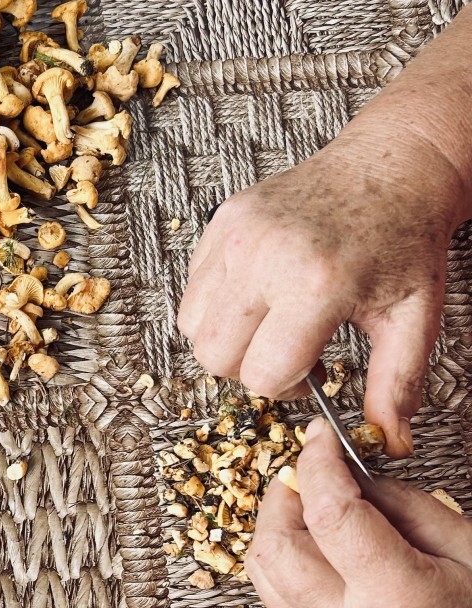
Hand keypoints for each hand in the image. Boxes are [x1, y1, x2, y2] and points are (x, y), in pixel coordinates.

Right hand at [178, 137, 458, 458]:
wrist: (393, 164)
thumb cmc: (405, 237)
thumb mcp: (415, 318)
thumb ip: (396, 385)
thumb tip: (388, 443)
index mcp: (317, 283)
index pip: (262, 373)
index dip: (285, 387)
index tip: (311, 373)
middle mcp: (266, 256)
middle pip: (214, 356)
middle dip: (247, 369)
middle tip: (286, 353)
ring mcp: (237, 235)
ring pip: (193, 326)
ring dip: (226, 341)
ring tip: (270, 325)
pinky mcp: (223, 220)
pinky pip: (193, 288)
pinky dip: (217, 306)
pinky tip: (259, 296)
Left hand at [247, 420, 471, 607]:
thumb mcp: (465, 549)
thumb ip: (403, 504)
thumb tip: (351, 470)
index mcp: (395, 599)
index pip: (329, 515)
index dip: (318, 464)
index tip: (320, 437)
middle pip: (277, 542)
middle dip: (286, 491)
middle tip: (312, 468)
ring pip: (262, 567)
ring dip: (276, 521)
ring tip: (311, 500)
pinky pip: (272, 590)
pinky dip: (280, 553)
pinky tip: (311, 539)